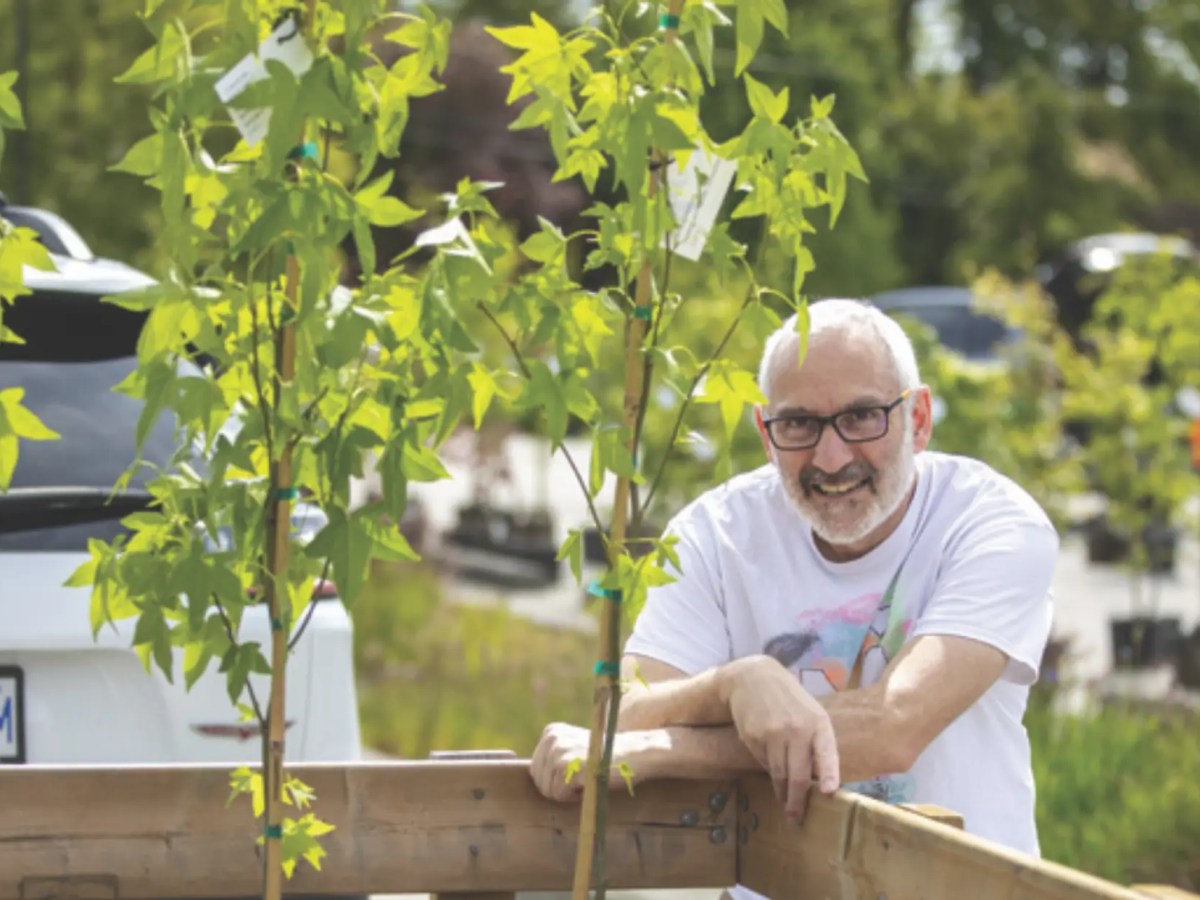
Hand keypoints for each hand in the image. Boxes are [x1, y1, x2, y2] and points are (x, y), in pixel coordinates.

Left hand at [529, 722, 662, 801]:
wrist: (636, 754)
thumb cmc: (607, 759)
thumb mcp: (575, 750)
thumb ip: (554, 758)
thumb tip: (533, 780)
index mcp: (551, 732)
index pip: (536, 771)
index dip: (556, 780)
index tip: (578, 772)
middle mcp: (552, 738)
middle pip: (539, 782)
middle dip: (559, 788)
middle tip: (584, 778)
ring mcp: (559, 751)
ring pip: (548, 791)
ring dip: (568, 793)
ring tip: (588, 779)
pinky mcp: (568, 765)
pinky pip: (559, 795)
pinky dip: (574, 797)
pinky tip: (590, 783)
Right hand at [722, 655, 839, 822]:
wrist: (753, 678)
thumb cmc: (790, 700)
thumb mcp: (811, 713)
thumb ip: (817, 742)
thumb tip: (820, 780)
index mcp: (818, 723)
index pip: (825, 752)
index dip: (828, 773)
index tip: (829, 792)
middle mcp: (796, 729)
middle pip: (798, 774)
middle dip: (797, 801)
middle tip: (796, 818)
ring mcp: (773, 733)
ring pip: (779, 774)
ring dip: (782, 793)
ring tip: (786, 805)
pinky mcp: (754, 737)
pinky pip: (764, 763)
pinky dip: (769, 770)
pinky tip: (772, 768)